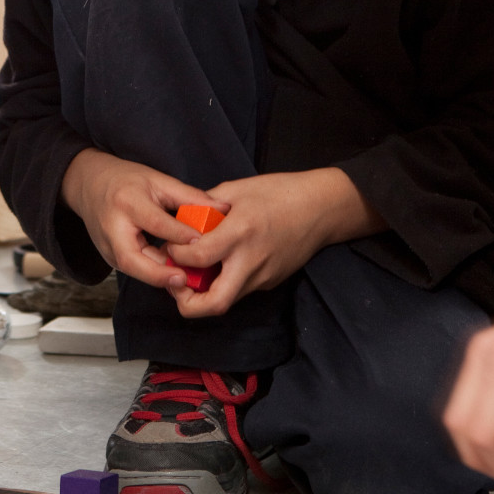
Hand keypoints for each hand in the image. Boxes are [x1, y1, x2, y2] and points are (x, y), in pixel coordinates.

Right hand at [61, 150, 216, 294]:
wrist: (89, 185)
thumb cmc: (125, 181)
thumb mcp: (157, 180)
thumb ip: (189, 196)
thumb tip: (221, 208)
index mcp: (127, 202)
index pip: (155, 223)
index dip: (179, 234)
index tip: (202, 243)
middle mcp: (113, 227)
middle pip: (132, 258)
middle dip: (158, 273)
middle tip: (184, 279)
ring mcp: (107, 246)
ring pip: (133, 269)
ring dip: (158, 277)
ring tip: (186, 281)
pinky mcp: (109, 258)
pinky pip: (134, 270)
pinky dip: (153, 274)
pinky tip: (173, 275)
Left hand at [164, 168, 377, 318]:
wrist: (322, 209)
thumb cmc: (280, 193)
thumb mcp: (236, 189)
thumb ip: (205, 206)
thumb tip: (182, 218)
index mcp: (240, 233)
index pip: (197, 258)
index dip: (175, 256)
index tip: (170, 247)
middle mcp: (250, 261)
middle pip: (213, 304)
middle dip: (187, 302)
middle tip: (176, 284)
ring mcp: (262, 276)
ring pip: (226, 300)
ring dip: (204, 293)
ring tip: (195, 271)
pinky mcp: (270, 282)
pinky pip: (240, 289)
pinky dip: (223, 282)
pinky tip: (221, 263)